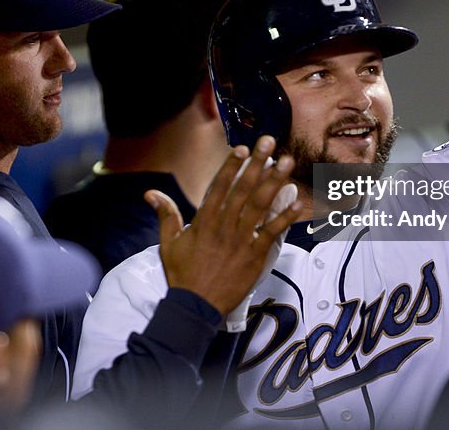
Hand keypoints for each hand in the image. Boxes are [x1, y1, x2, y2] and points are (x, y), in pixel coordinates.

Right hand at [145, 135, 301, 316]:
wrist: (196, 307)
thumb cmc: (182, 274)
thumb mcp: (168, 243)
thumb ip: (166, 215)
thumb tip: (150, 193)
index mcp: (203, 221)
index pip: (219, 187)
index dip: (230, 167)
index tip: (242, 149)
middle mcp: (224, 227)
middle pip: (243, 190)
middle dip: (257, 164)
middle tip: (269, 142)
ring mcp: (241, 241)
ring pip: (260, 206)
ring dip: (275, 182)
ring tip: (286, 163)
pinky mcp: (254, 256)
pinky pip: (272, 233)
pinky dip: (284, 218)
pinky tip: (297, 203)